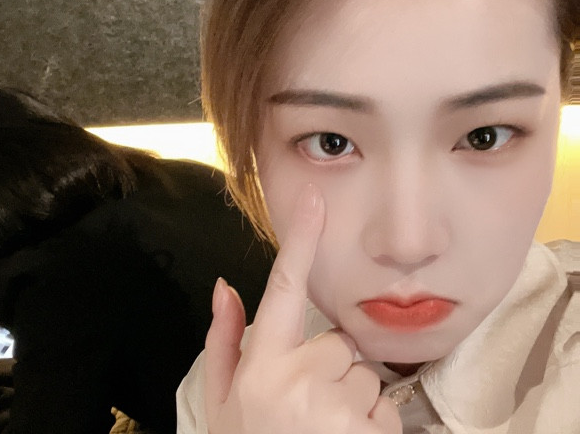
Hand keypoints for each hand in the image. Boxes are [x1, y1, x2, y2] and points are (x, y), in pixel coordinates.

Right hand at [204, 184, 401, 433]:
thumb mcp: (223, 400)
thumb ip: (224, 338)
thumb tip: (226, 285)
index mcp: (261, 365)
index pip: (283, 287)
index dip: (301, 239)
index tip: (315, 199)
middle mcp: (300, 379)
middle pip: (337, 341)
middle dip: (328, 365)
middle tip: (304, 405)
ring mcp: (339, 409)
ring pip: (362, 373)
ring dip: (349, 396)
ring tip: (321, 430)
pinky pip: (384, 407)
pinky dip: (371, 423)